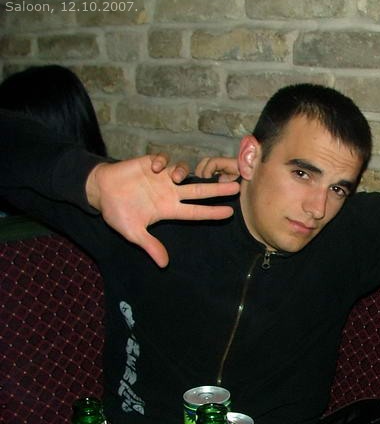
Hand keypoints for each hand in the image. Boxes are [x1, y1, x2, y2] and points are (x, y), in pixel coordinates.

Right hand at [85, 156, 239, 267]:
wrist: (99, 191)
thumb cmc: (116, 212)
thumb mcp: (133, 232)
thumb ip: (149, 245)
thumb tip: (164, 264)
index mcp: (168, 209)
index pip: (195, 211)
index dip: (212, 212)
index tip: (229, 213)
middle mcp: (169, 192)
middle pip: (198, 190)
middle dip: (217, 190)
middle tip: (236, 187)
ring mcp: (161, 177)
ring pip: (182, 172)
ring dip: (183, 172)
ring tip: (175, 176)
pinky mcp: (149, 163)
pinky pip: (162, 159)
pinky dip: (162, 161)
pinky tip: (154, 167)